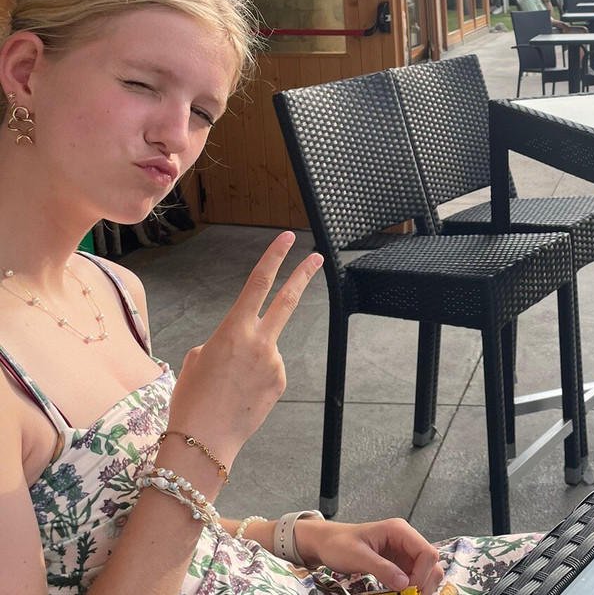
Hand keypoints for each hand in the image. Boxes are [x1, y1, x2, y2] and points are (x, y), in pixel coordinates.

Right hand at [167, 232, 323, 461]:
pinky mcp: (281, 381)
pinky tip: (240, 395)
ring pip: (266, 348)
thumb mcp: (196, 359)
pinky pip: (268, 370)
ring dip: (251, 360)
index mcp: (234, 329)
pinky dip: (256, 378)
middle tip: (317, 257)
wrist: (203, 440)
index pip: (258, 283)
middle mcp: (260, 341)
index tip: (287, 239)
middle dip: (303, 275)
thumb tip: (240, 344)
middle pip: (287, 300)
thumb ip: (223, 341)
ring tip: (229, 386)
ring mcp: (274, 362)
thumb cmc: (191, 398)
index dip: (274, 258)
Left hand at [296, 518, 442, 593]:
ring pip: (426, 570)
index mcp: (399, 531)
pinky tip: (400, 594)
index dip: (422, 573)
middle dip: (424, 581)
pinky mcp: (399, 563)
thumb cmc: (339, 544)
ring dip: (420, 585)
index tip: (406, 588)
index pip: (427, 552)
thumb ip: (381, 569)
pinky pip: (414, 576)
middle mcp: (406, 539)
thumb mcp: (357, 556)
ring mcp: (404, 552)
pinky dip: (411, 587)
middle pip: (431, 562)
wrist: (327, 544)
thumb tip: (404, 583)